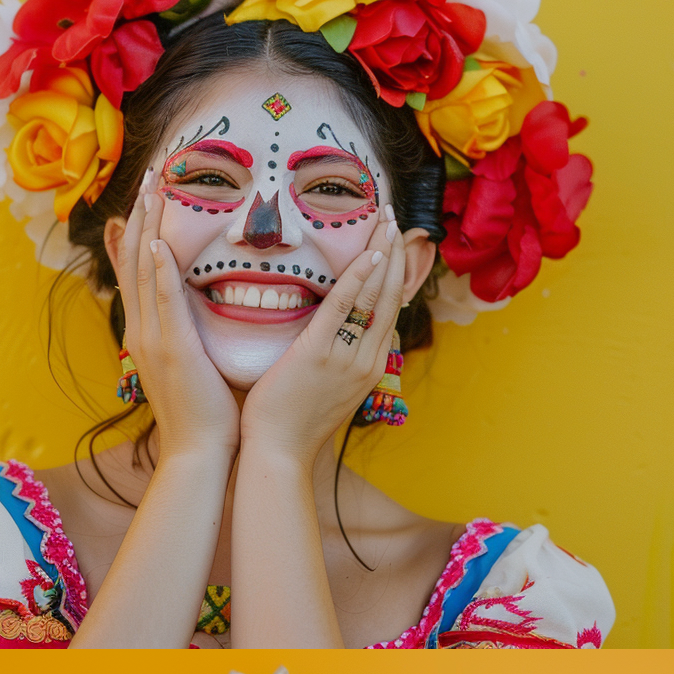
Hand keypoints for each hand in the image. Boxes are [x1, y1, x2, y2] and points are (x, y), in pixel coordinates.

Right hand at [104, 179, 240, 463]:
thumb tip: (210, 307)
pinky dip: (159, 271)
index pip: (140, 271)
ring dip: (148, 228)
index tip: (150, 196)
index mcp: (148, 332)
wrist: (199, 452)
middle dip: (141, 216)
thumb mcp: (196, 363)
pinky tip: (161, 243)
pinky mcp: (171, 349)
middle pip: (135, 261)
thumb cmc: (207, 413)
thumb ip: (196, 331)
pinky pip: (162, 301)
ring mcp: (153, 338)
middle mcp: (142, 330)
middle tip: (149, 175)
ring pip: (144, 272)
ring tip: (153, 190)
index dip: (142, 231)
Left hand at [238, 212, 417, 463]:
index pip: (389, 311)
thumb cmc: (290, 424)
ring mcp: (347, 358)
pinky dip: (358, 279)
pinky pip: (345, 309)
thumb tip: (331, 337)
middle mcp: (366, 360)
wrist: (277, 454)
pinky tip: (367, 253)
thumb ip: (334, 361)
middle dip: (395, 254)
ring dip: (382, 254)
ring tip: (388, 221)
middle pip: (390, 296)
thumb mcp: (325, 390)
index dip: (394, 274)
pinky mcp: (321, 354)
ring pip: (375, 296)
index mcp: (368, 367)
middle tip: (396, 219)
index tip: (395, 244)